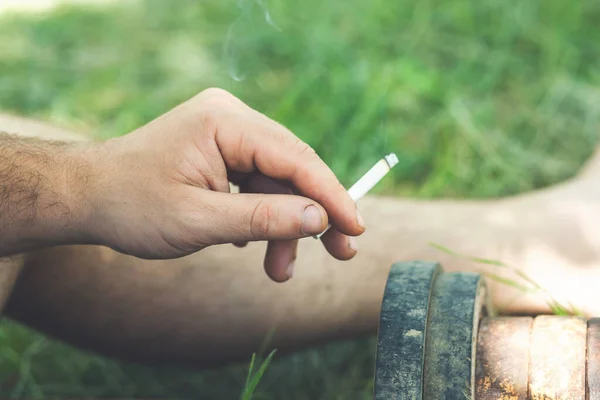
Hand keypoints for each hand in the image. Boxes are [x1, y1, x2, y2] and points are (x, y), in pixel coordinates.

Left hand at [85, 88, 364, 280]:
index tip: (356, 228)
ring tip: (279, 271)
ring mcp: (226, 133)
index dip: (331, 196)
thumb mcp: (199, 222)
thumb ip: (263, 219)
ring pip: (277, 182)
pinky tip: (253, 246)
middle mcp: (230, 118)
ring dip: (284, 226)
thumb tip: (320, 220)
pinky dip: (263, 216)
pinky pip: (257, 183)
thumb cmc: (131, 206)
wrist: (86, 198)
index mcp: (224, 122)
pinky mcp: (222, 151)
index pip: (295, 158)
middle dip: (313, 215)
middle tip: (341, 253)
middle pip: (292, 168)